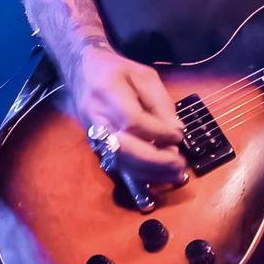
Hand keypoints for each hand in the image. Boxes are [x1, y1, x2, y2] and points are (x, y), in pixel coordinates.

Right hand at [71, 46, 186, 184]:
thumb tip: (176, 131)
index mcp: (107, 94)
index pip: (133, 121)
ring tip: (175, 177)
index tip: (179, 136)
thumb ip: (161, 103)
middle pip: (123, 148)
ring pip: (119, 163)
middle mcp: (96, 118)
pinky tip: (152, 192)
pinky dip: (135, 182)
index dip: (159, 133)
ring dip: (149, 174)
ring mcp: (93, 136)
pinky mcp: (96, 147)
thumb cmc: (117, 71)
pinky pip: (115, 168)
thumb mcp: (144, 75)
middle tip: (180, 164)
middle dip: (155, 160)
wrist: (82, 71)